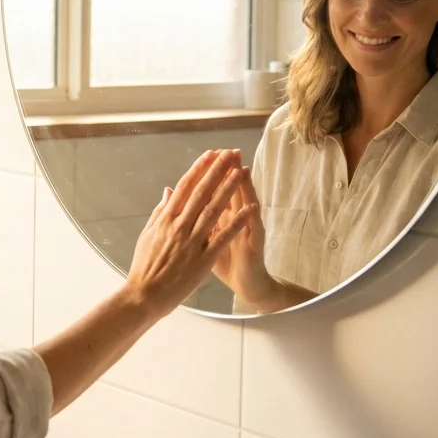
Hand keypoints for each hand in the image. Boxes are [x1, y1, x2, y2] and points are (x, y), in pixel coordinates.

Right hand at [126, 150, 255, 319]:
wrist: (144, 295)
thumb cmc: (144, 266)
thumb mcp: (147, 234)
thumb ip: (159, 212)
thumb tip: (168, 191)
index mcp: (165, 219)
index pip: (185, 187)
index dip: (199, 169)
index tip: (211, 154)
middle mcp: (179, 226)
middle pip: (202, 192)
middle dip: (217, 171)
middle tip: (229, 153)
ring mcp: (192, 242)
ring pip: (214, 210)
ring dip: (228, 189)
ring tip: (240, 171)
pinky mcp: (203, 259)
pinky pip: (223, 237)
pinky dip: (237, 222)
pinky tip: (249, 209)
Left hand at [209, 164, 277, 308]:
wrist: (247, 285)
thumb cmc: (227, 262)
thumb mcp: (206, 239)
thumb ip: (196, 219)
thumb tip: (182, 201)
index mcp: (221, 217)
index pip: (215, 191)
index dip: (211, 174)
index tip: (206, 155)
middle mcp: (236, 219)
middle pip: (232, 191)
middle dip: (228, 172)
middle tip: (226, 152)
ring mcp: (247, 230)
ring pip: (246, 205)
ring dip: (244, 188)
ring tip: (242, 169)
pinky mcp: (254, 245)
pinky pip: (252, 231)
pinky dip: (250, 218)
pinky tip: (251, 206)